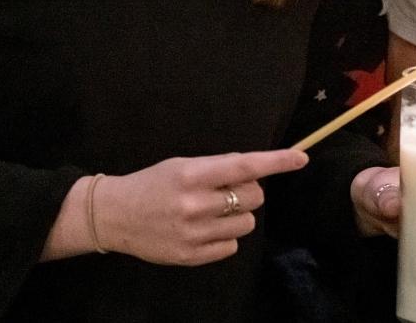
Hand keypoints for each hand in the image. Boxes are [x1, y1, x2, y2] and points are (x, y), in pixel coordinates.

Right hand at [95, 149, 307, 265]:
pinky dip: (225, 238)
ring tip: (214, 212)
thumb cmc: (153, 184)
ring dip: (238, 216)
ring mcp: (193, 233)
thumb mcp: (182, 165)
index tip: (300, 158)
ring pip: (247, 224)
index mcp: (192, 175)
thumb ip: (217, 167)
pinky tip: (205, 230)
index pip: (244, 166)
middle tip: (227, 191)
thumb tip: (255, 168)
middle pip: (253, 197)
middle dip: (249, 191)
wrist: (115, 216)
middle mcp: (194, 204)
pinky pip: (231, 247)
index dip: (276, 162)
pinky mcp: (191, 256)